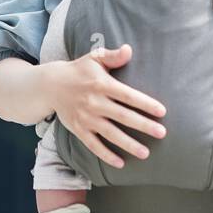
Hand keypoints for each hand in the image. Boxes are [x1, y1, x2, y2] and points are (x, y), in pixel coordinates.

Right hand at [43, 44, 167, 169]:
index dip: (145, 103)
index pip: (127, 95)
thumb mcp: (94, 58)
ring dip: (128, 144)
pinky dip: (106, 155)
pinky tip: (120, 163)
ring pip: (110, 133)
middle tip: (162, 133)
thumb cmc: (79, 70)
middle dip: (143, 125)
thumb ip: (113, 56)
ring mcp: (86, 117)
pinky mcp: (78, 129)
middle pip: (123, 116)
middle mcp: (94, 102)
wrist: (50, 85)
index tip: (162, 112)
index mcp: (101, 84)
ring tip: (145, 153)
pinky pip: (93, 145)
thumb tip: (129, 50)